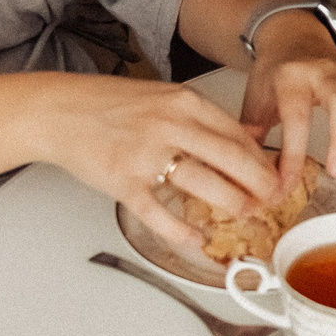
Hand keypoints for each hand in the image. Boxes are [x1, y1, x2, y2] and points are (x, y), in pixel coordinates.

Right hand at [35, 74, 284, 258]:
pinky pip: (158, 212)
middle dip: (260, 183)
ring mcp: (146, 154)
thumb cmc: (110, 104)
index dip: (262, 158)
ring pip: (203, 184)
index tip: (276, 174)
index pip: (237, 133)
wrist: (60, 111)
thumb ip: (199, 116)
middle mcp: (169, 125)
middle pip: (231, 158)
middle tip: (273, 199)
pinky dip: (180, 230)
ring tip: (247, 214)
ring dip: (231, 203)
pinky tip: (195, 238)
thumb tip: (242, 137)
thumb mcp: (163, 96)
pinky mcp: (123, 182)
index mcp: (183, 102)